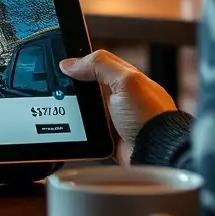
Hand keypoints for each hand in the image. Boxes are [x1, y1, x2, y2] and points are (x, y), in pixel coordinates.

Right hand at [60, 50, 176, 164]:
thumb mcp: (126, 81)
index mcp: (124, 77)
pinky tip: (70, 126)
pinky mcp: (107, 135)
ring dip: (73, 109)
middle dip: (72, 87)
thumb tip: (71, 64)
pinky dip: (77, 127)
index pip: (95, 63)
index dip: (78, 63)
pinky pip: (85, 127)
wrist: (155, 152)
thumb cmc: (151, 116)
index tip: (60, 66)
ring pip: (82, 107)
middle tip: (59, 89)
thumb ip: (100, 66)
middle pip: (85, 86)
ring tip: (62, 108)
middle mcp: (117, 95)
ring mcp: (111, 116)